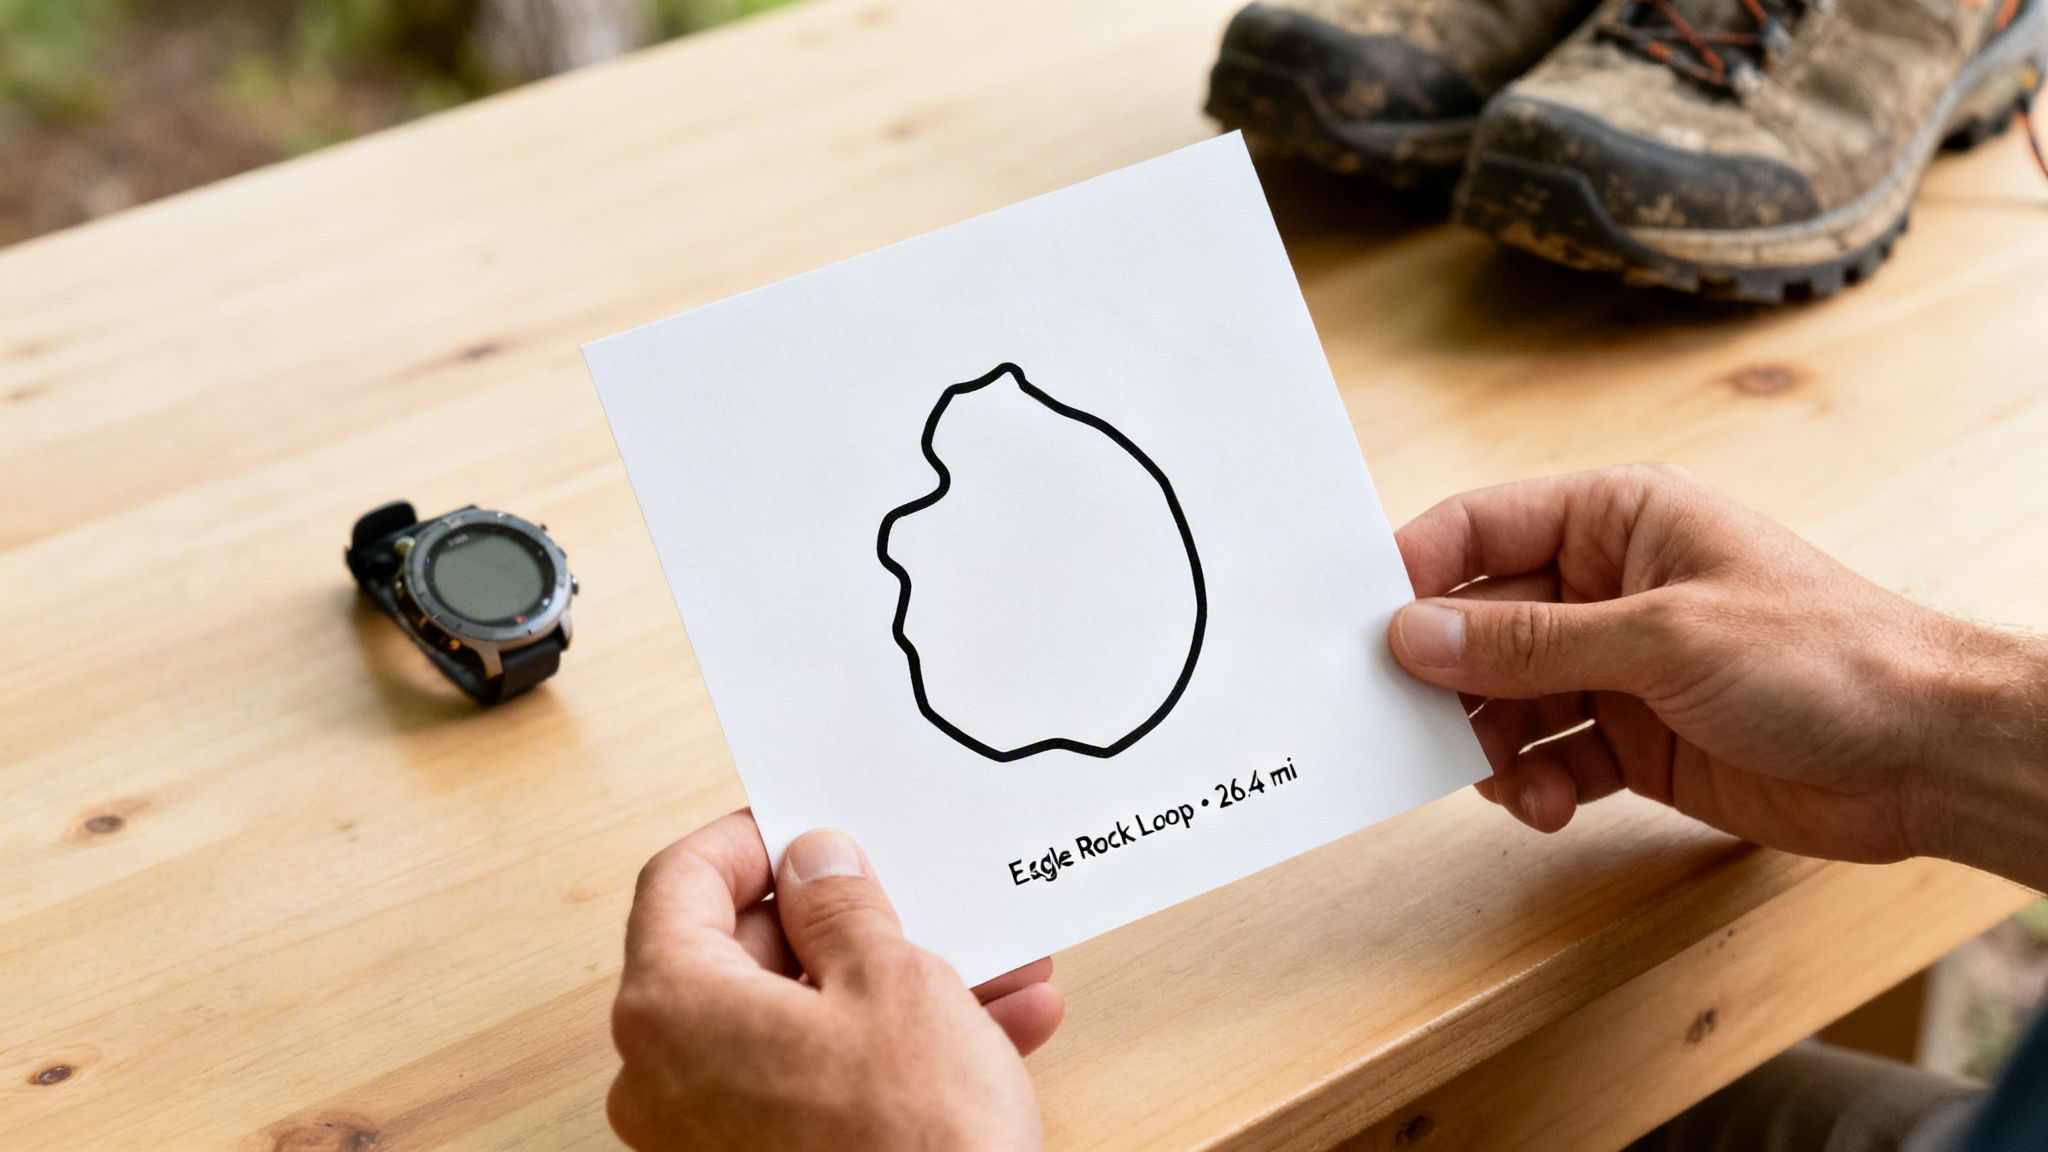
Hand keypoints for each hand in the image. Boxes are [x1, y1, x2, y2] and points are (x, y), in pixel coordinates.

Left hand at [607, 811, 1064, 1151]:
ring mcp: (711, 1137)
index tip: (807, 825)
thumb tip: (815, 864)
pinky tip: (995, 1029)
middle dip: (847, 921)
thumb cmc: (905, 1145)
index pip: (679, 881)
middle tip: (913, 893)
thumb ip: (842, 905)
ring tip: (991, 962)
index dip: (750, 840)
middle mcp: (667, 1079)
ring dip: (894, 987)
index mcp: (672, 1008)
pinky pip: (823, 1089)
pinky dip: (895, 1055)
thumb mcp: (891, 982)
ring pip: (801, 1025)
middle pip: (745, 956)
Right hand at [1387, 465, 2047, 875]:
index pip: (1480, 528)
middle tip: (1411, 724)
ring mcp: (1618, 664)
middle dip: (1448, 678)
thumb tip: (1417, 633)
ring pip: (1506, 698)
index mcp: (1616, 519)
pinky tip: (1551, 805)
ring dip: (1493, 745)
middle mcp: (1607, 585)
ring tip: (1513, 782)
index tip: (1358, 628)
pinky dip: (1537, 784)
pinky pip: (1548, 755)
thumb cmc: (1825, 658)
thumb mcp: (1662, 638)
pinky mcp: (1634, 736)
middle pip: (1481, 622)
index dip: (1415, 573)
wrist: (1926, 756)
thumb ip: (1530, 640)